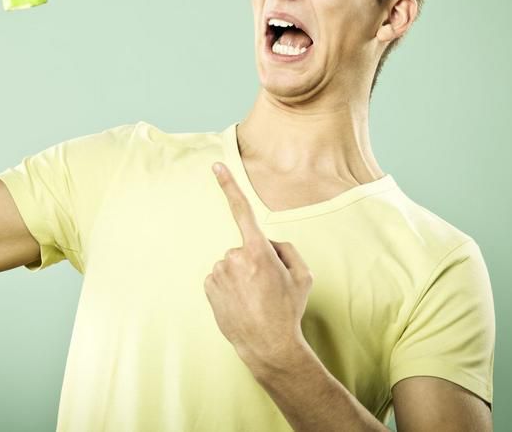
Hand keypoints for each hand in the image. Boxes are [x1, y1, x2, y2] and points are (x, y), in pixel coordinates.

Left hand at [203, 162, 313, 369]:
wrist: (268, 345)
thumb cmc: (288, 310)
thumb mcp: (303, 276)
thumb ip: (287, 250)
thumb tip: (270, 244)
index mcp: (258, 251)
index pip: (242, 211)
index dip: (229, 186)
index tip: (216, 166)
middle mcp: (234, 257)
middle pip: (244, 248)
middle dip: (254, 260)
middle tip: (266, 287)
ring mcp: (219, 273)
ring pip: (231, 264)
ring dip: (240, 276)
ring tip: (254, 298)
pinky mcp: (208, 287)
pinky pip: (220, 278)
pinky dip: (228, 286)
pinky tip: (240, 303)